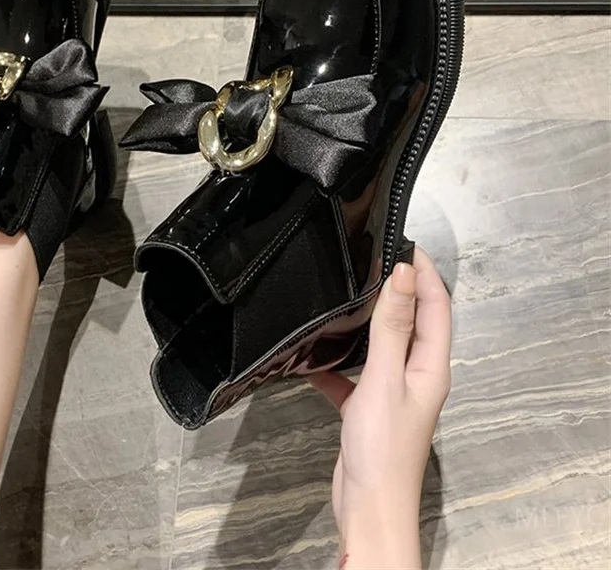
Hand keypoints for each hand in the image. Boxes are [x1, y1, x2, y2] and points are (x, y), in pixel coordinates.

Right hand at [311, 247, 451, 568]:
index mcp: (431, 366)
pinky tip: (312, 360)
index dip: (427, 274)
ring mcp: (394, 393)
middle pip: (415, 323)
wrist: (369, 506)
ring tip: (348, 295)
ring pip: (385, 346)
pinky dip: (338, 365)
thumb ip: (392, 328)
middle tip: (377, 260)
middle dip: (402, 290)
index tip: (407, 243)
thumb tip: (404, 276)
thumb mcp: (385, 379)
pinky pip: (355, 376)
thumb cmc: (383, 446)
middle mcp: (418, 376)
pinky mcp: (369, 409)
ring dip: (373, 321)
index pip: (437, 307)